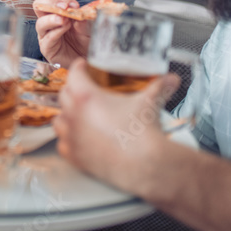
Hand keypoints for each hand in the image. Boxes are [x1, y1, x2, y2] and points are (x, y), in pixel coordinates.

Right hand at [33, 0, 90, 64]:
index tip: (74, 5)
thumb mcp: (89, 28)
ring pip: (40, 23)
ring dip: (52, 19)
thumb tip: (80, 13)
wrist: (86, 59)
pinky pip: (47, 39)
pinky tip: (64, 30)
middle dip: (51, 3)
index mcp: (59, 12)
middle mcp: (49, 21)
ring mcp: (46, 34)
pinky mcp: (47, 48)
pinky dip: (55, 32)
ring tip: (64, 21)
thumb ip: (84, 21)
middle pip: (40, 5)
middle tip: (64, 7)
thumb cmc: (85, 42)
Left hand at [55, 60, 179, 192]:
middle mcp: (74, 115)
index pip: (74, 74)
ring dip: (66, 115)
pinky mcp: (74, 156)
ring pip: (59, 120)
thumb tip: (171, 79)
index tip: (82, 66)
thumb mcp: (150, 102)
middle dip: (73, 89)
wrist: (145, 165)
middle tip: (83, 89)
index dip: (79, 67)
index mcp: (86, 97)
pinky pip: (62, 144)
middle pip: (64, 95)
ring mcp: (71, 137)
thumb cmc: (143, 132)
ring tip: (77, 114)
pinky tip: (78, 138)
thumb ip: (159, 86)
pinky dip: (68, 139)